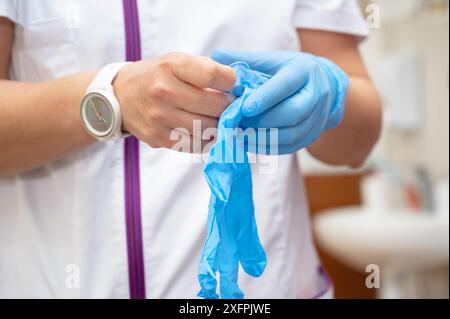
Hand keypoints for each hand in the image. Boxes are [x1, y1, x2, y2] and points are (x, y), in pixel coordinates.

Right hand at [114, 52, 235, 151]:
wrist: (120, 97)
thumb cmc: (155, 76)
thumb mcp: (175, 61)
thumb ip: (204, 70)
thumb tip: (236, 88)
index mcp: (170, 67)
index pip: (212, 74)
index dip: (230, 81)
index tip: (232, 84)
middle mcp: (163, 92)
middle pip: (214, 106)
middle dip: (229, 107)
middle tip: (230, 106)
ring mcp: (159, 118)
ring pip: (207, 129)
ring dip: (219, 125)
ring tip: (219, 119)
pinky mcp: (158, 138)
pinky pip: (194, 144)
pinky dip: (206, 139)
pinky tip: (205, 131)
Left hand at [212, 50, 348, 154]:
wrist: (322, 85)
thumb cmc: (288, 70)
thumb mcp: (271, 60)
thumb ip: (244, 60)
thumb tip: (216, 54)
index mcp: (302, 71)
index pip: (285, 85)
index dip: (265, 98)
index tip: (244, 108)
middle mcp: (315, 94)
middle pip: (292, 113)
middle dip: (263, 122)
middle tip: (238, 125)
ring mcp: (317, 116)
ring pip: (292, 134)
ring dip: (264, 138)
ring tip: (241, 136)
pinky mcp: (314, 134)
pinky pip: (291, 146)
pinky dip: (269, 147)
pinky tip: (251, 143)